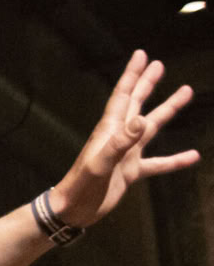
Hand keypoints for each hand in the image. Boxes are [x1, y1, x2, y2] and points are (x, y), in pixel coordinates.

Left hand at [52, 50, 199, 227]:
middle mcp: (119, 137)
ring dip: (167, 110)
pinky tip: (193, 156)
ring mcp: (127, 154)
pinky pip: (158, 163)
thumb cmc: (81, 186)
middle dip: (147, 83)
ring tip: (186, 92)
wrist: (73, 210)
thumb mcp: (101, 163)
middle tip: (159, 65)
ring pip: (152, 127)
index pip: (123, 96)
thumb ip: (120, 142)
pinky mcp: (131, 172)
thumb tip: (141, 120)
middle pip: (136, 103)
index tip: (141, 55)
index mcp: (109, 130)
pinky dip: (175, 160)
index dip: (132, 75)